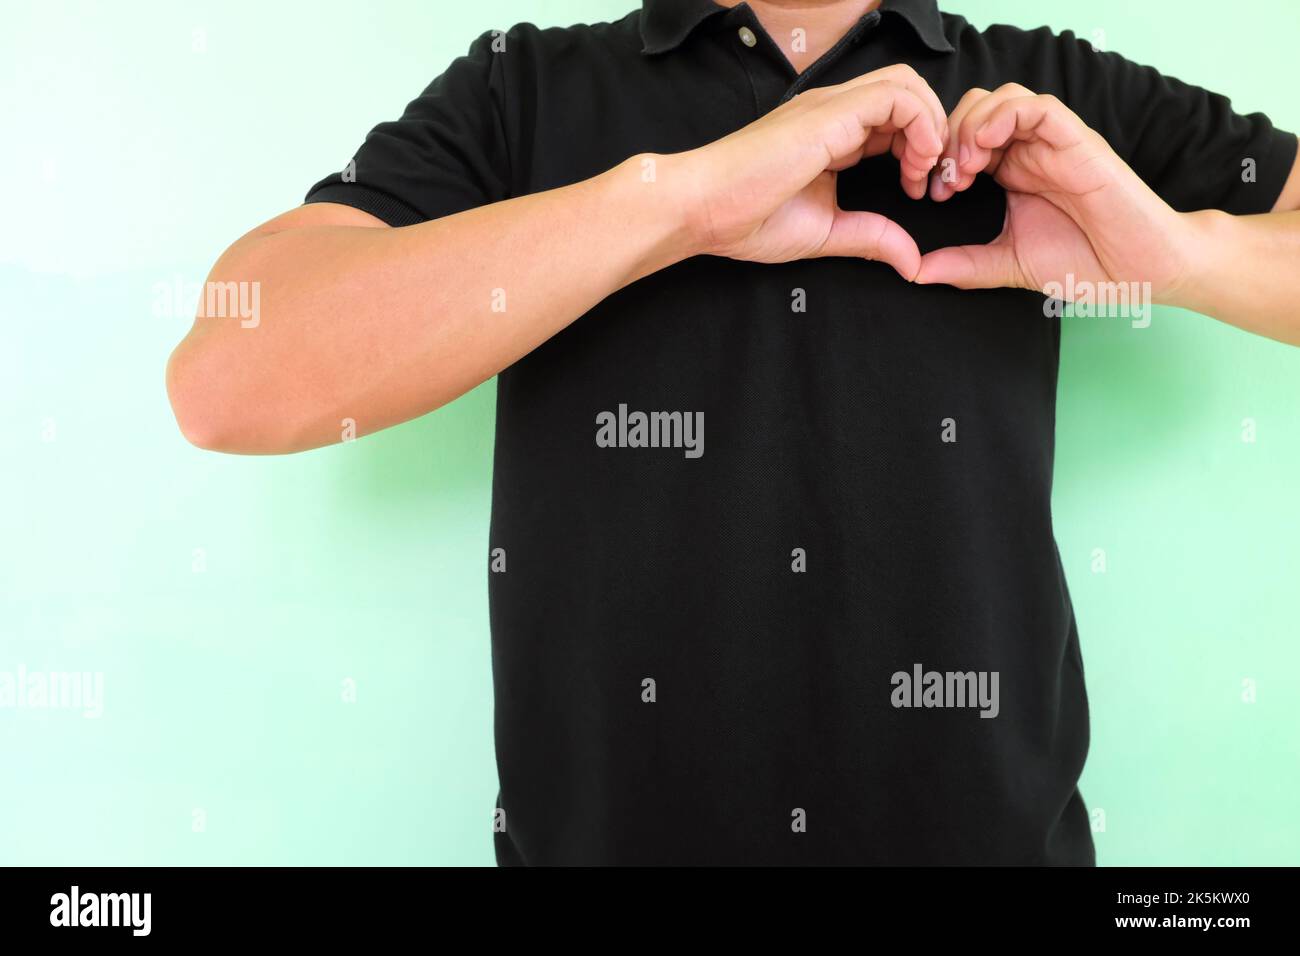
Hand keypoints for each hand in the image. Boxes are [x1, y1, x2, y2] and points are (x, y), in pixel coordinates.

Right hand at [669, 65, 946, 277]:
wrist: (704, 209)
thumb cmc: (747, 219)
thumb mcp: (827, 233)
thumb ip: (872, 238)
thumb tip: (913, 263)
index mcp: (832, 134)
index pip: (894, 118)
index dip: (920, 148)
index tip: (919, 192)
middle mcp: (834, 111)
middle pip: (906, 91)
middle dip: (934, 132)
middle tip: (930, 181)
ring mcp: (831, 106)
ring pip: (906, 83)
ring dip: (931, 125)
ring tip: (922, 172)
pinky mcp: (830, 112)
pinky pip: (896, 96)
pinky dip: (921, 124)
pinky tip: (912, 165)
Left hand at [918, 83, 1191, 301]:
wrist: (1141, 270)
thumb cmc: (1084, 262)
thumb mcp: (1008, 263)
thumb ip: (964, 265)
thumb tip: (915, 272)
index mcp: (1011, 172)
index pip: (963, 136)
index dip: (937, 156)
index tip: (929, 193)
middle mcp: (1029, 150)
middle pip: (975, 109)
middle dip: (947, 136)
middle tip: (943, 180)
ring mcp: (1053, 143)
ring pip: (1003, 99)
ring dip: (972, 125)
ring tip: (965, 167)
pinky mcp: (1078, 141)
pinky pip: (1038, 107)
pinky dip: (1006, 116)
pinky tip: (986, 147)